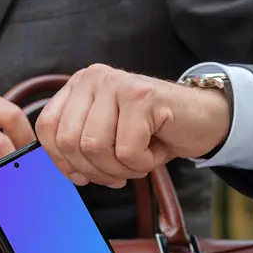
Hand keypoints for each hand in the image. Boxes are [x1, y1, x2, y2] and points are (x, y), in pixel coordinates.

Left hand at [35, 64, 230, 187]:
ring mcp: (117, 83)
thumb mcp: (107, 138)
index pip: (48, 128)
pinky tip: (156, 150)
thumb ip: (80, 148)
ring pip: (95, 147)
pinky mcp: (142, 96)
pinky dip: (143, 164)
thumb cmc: (153, 133)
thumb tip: (69, 173)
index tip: (83, 175)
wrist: (204, 120)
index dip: (62, 161)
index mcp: (79, 86)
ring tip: (140, 159)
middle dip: (96, 170)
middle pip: (70, 142)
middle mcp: (93, 78)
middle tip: (121, 171)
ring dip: (120, 169)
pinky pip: (127, 150)